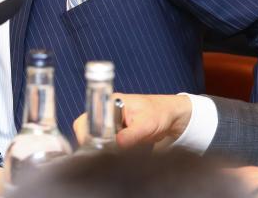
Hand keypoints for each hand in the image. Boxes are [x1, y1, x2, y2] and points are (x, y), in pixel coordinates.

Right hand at [72, 93, 193, 148]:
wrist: (171, 118)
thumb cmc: (159, 113)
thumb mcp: (147, 124)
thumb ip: (132, 134)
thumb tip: (118, 144)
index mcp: (109, 103)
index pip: (86, 119)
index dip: (85, 134)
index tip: (94, 146)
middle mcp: (106, 113)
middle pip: (86, 130)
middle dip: (93, 144)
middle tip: (105, 152)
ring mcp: (110, 124)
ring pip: (94, 140)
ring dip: (101, 149)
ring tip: (114, 153)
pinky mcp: (115, 135)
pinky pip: (104, 145)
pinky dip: (109, 151)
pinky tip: (119, 154)